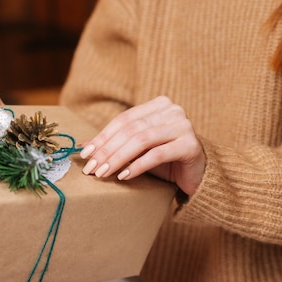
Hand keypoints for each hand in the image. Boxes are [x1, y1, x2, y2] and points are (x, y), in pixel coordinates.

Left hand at [79, 96, 204, 195]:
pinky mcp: (191, 145)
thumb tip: (84, 147)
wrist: (198, 175)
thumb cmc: (166, 161)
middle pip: (131, 129)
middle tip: (91, 168)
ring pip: (142, 140)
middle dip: (107, 150)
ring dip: (118, 158)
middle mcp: (173, 110)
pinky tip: (124, 176)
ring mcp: (184, 126)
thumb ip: (116, 144)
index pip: (124, 119)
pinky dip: (138, 166)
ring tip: (103, 173)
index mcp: (159, 105)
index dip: (103, 136)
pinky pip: (158, 154)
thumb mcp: (138, 150)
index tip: (86, 154)